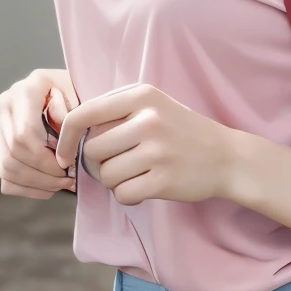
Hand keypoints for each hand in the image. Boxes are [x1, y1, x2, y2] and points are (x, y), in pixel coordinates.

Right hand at [0, 68, 78, 199]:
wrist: (66, 90)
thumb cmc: (76, 93)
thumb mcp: (80, 95)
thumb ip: (71, 113)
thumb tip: (58, 141)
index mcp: (25, 91)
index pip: (24, 134)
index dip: (45, 158)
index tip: (68, 166)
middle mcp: (6, 107)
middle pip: (14, 153)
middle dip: (43, 174)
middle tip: (68, 180)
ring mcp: (0, 127)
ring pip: (5, 168)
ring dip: (35, 183)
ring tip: (61, 184)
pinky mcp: (0, 146)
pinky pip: (5, 177)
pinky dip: (26, 188)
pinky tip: (48, 187)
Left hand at [53, 83, 232, 205]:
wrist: (227, 157)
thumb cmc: (182, 131)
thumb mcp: (154, 105)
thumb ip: (116, 111)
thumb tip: (71, 133)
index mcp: (142, 96)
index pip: (84, 114)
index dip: (65, 137)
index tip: (62, 154)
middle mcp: (149, 120)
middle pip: (92, 150)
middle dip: (99, 162)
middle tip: (121, 162)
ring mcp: (157, 151)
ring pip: (105, 175)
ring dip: (115, 180)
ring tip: (138, 173)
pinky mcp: (163, 180)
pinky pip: (123, 194)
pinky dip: (129, 195)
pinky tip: (146, 186)